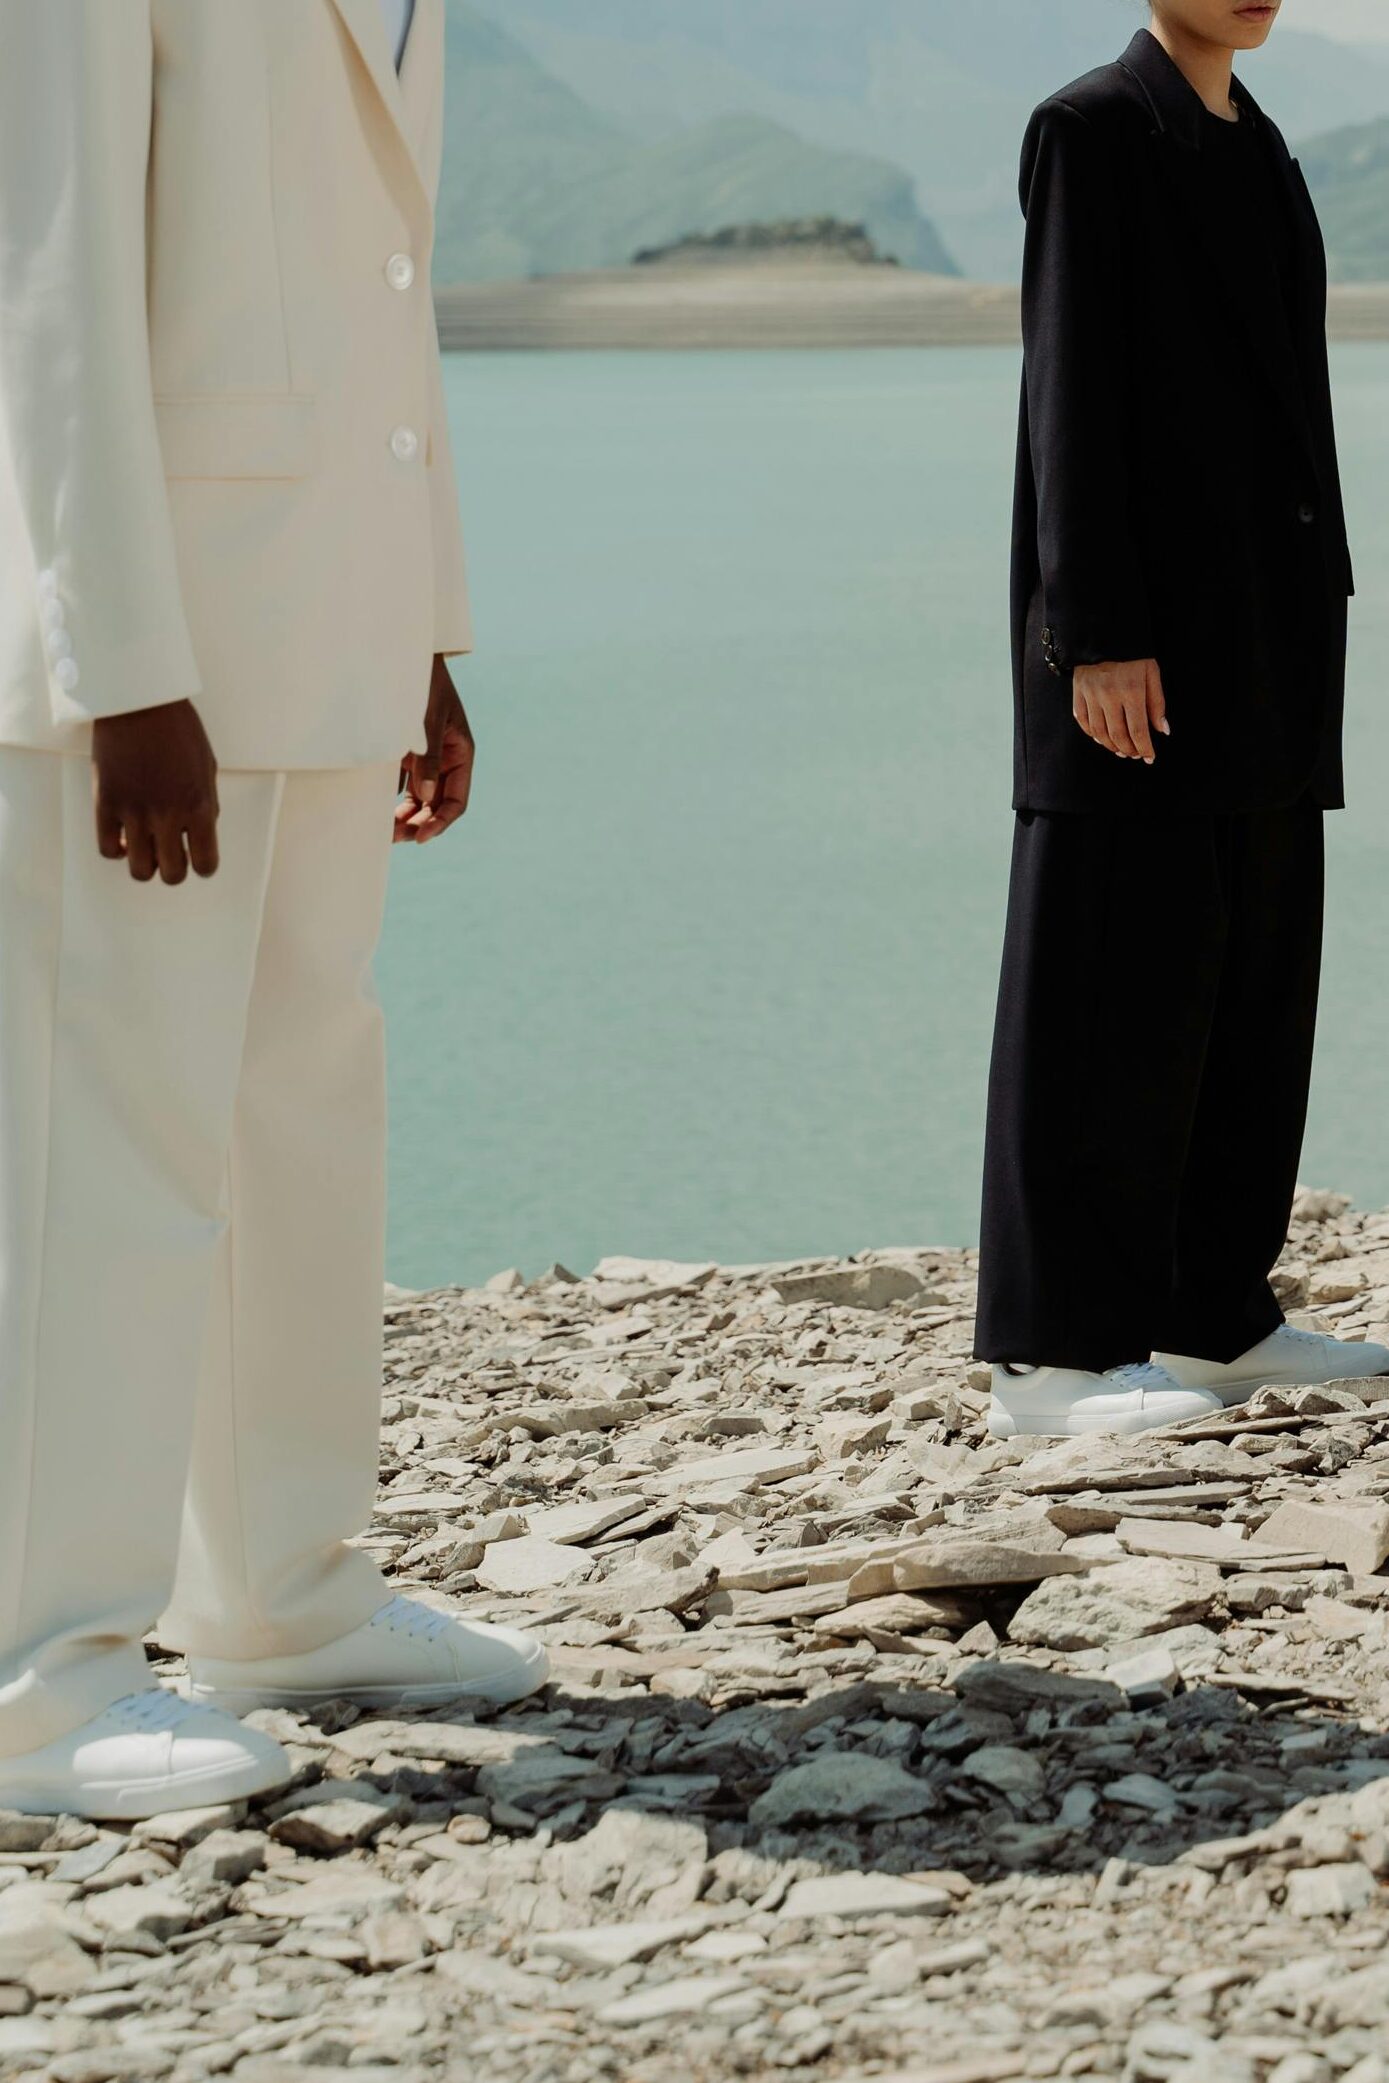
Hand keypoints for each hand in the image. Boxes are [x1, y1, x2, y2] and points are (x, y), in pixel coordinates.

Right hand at [92, 699, 219, 883]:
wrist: (138, 700)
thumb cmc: (178, 729)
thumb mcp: (207, 767)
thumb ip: (207, 804)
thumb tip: (202, 833)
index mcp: (199, 806)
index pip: (206, 865)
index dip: (203, 865)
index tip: (197, 855)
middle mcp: (168, 815)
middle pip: (172, 875)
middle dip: (174, 868)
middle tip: (171, 850)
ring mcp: (134, 811)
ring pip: (140, 871)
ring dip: (145, 864)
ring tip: (146, 845)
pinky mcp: (105, 803)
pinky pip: (108, 849)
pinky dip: (117, 850)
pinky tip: (124, 837)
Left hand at [396, 654, 474, 843]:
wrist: (402, 651)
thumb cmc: (421, 681)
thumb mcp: (427, 717)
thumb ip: (428, 758)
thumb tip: (425, 800)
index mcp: (461, 753)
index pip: (456, 801)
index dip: (440, 822)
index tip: (420, 837)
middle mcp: (446, 760)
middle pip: (436, 805)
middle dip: (418, 824)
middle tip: (393, 838)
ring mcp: (426, 757)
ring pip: (419, 799)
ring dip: (404, 816)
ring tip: (384, 831)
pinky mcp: (406, 752)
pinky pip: (402, 785)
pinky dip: (390, 799)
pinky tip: (374, 809)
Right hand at [1072, 658, 1169, 763]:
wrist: (1103, 632)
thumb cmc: (1132, 653)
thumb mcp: (1152, 672)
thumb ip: (1157, 702)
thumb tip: (1162, 729)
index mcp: (1131, 691)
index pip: (1138, 730)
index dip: (1145, 748)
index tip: (1150, 757)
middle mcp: (1109, 696)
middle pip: (1118, 735)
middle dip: (1129, 750)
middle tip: (1136, 754)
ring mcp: (1091, 695)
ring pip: (1099, 733)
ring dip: (1111, 746)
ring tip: (1121, 750)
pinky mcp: (1078, 693)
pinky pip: (1083, 721)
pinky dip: (1092, 734)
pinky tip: (1102, 738)